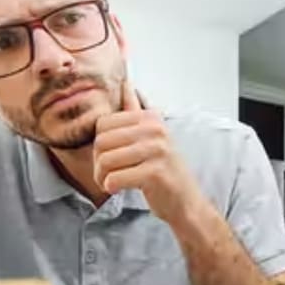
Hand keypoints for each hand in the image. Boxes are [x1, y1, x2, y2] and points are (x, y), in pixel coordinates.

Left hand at [94, 81, 204, 223]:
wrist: (186, 202)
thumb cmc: (164, 171)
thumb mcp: (152, 136)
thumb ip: (136, 110)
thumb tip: (126, 82)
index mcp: (150, 118)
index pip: (103, 123)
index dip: (99, 144)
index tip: (110, 159)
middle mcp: (155, 130)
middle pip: (101, 141)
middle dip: (98, 163)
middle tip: (107, 175)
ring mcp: (157, 150)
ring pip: (105, 160)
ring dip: (102, 177)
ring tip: (111, 183)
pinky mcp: (155, 173)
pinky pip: (115, 178)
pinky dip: (111, 187)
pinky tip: (118, 189)